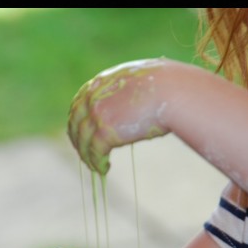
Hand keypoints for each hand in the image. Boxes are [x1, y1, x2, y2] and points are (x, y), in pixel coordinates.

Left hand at [68, 59, 170, 173]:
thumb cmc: (166, 84)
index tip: (81, 131)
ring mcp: (97, 114)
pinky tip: (104, 169)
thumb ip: (128, 88)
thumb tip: (135, 98)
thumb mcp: (139, 78)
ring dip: (87, 155)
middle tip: (84, 151)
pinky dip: (97, 162)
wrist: (171, 91)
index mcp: (102, 82)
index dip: (78, 119)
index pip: (79, 102)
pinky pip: (95, 152)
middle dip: (78, 138)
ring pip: (83, 140)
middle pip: (75, 121)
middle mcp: (94, 96)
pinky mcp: (105, 131)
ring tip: (95, 166)